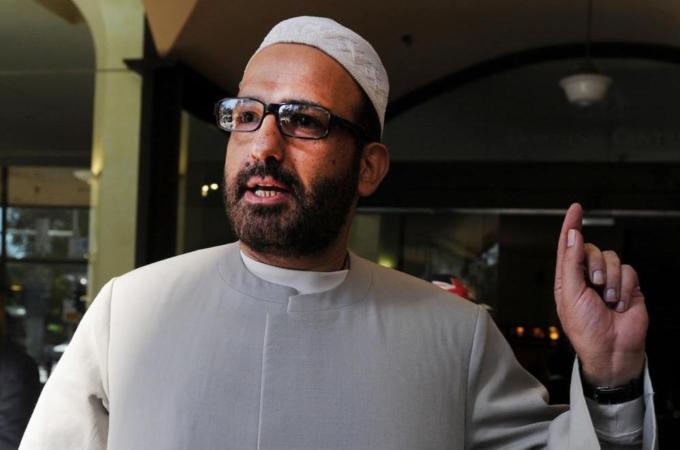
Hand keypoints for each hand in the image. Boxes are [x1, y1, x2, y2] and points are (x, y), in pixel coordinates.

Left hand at [554, 203, 647, 385]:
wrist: (612, 350)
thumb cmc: (585, 329)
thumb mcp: (570, 294)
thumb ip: (571, 263)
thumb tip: (573, 235)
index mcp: (568, 278)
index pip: (568, 245)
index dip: (571, 226)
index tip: (575, 208)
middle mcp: (587, 276)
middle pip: (591, 249)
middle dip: (594, 265)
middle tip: (596, 286)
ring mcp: (609, 280)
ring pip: (612, 258)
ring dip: (611, 280)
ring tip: (608, 300)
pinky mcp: (628, 286)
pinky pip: (630, 271)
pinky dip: (626, 288)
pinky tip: (621, 304)